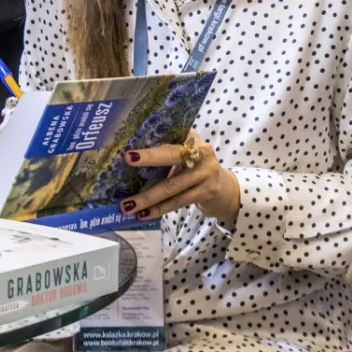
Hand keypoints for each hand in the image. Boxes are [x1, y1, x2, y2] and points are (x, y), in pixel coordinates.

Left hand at [122, 132, 240, 228]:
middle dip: (149, 158)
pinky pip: (178, 201)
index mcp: (193, 139)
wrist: (225, 188)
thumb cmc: (195, 169)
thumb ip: (167, 153)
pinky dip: (159, 209)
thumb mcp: (186, 157)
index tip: (131, 149)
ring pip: (172, 186)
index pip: (170, 137)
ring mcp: (206, 173)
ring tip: (127, 205)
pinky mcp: (207, 192)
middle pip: (172, 155)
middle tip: (127, 159)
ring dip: (147, 197)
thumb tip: (131, 160)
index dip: (152, 141)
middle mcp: (202, 152)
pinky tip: (143, 214)